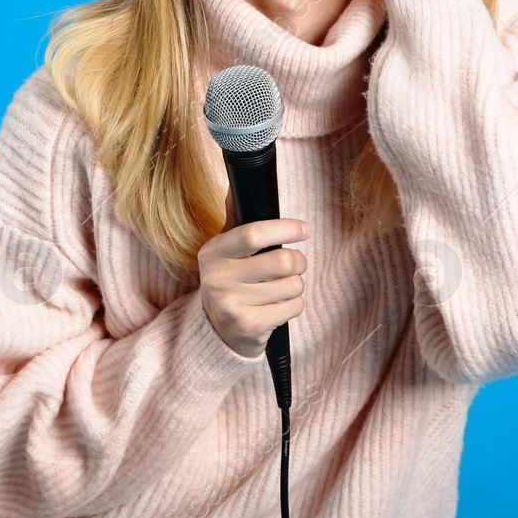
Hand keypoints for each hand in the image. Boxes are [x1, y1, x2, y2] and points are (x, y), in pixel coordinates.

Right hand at [197, 186, 309, 358]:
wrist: (218, 331)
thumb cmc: (230, 282)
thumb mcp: (224, 252)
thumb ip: (234, 220)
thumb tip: (236, 185)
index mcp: (212, 252)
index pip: (251, 234)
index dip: (284, 228)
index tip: (304, 228)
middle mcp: (217, 278)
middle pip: (280, 261)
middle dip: (298, 261)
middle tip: (296, 263)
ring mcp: (231, 305)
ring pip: (292, 285)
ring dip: (296, 285)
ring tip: (281, 288)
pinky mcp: (249, 326)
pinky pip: (293, 307)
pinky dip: (294, 305)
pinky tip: (277, 306)